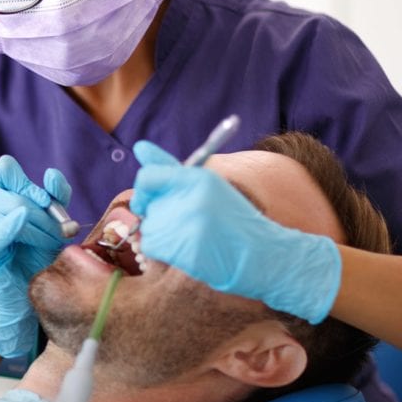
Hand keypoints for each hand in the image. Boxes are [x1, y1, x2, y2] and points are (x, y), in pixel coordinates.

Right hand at [0, 156, 71, 355]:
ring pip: (12, 211)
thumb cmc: (35, 255)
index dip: (28, 184)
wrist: (26, 295)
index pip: (5, 169)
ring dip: (38, 228)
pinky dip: (10, 226)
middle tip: (57, 233)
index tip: (46, 203)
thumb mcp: (51, 221)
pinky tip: (20, 224)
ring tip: (45, 244)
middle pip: (13, 193)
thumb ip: (54, 196)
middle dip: (42, 213)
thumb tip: (51, 174)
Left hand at [128, 141, 340, 323]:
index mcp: (198, 178)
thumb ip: (171, 169)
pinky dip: (164, 251)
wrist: (262, 254)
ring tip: (193, 238)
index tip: (148, 199)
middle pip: (147, 205)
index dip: (143, 190)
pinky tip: (188, 251)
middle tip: (188, 224)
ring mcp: (186, 224)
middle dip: (158, 215)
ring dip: (163, 235)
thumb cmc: (232, 219)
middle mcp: (190, 197)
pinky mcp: (183, 249)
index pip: (148, 177)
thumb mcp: (208, 186)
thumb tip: (139, 146)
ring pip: (148, 227)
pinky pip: (152, 247)